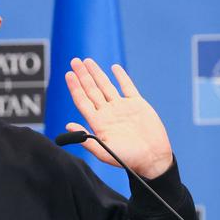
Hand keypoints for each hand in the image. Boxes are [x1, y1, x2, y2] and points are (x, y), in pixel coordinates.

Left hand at [64, 58, 172, 178]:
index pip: (82, 101)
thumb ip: (86, 138)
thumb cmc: (127, 159)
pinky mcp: (137, 105)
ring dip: (96, 73)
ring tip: (87, 61)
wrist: (152, 159)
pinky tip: (114, 68)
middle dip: (82, 75)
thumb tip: (67, 126)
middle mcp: (108, 112)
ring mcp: (122, 107)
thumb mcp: (103, 151)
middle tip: (74, 61)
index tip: (68, 74)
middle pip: (91, 90)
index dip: (75, 87)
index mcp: (98, 122)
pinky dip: (121, 77)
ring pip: (106, 86)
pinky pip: (128, 87)